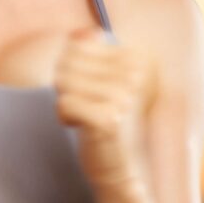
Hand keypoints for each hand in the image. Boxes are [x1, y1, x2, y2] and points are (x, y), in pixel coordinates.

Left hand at [53, 27, 152, 192]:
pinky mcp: (109, 119)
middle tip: (85, 104)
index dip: (74, 66)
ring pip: (63, 80)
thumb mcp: (103, 80)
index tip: (92, 88)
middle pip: (69, 60)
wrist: (121, 168)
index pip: (82, 42)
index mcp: (140, 59)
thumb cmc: (108, 119)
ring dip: (66, 100)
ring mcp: (125, 96)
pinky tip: (83, 127)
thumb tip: (77, 33)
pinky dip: (65, 116)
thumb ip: (91, 51)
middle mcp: (137, 74)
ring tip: (86, 115)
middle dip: (67, 84)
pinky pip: (64, 103)